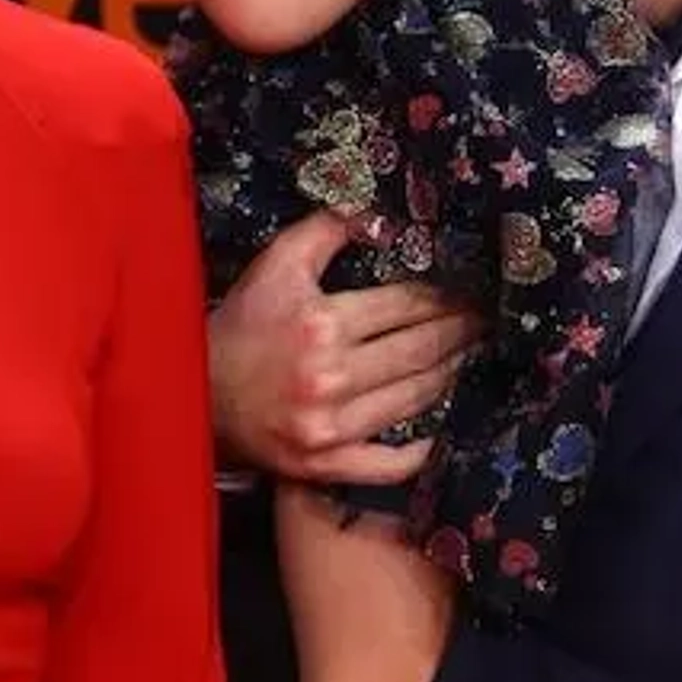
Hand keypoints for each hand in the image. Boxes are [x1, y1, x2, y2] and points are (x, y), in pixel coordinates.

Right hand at [209, 209, 481, 482]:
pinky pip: (388, 463)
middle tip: (487, 323)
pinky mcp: (325, 465)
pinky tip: (443, 431)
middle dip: (460, 333)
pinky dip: (421, 450)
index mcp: (321, 323)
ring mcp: (330, 427)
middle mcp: (329, 376)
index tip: (471, 292)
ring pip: (414, 398)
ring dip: (451, 376)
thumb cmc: (240, 326)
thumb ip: (326, 230)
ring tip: (471, 358)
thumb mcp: (275, 265)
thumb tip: (379, 216)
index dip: (445, 297)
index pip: (406, 305)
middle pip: (419, 350)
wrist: (195, 394)